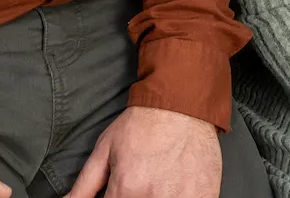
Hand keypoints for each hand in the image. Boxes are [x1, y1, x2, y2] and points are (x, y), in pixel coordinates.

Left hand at [66, 107, 218, 197]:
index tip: (120, 192)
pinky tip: (175, 185)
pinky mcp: (205, 197)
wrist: (181, 102)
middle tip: (142, 182)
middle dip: (134, 196)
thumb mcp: (105, 150)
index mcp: (126, 190)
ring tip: (158, 182)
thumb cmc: (143, 124)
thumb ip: (84, 185)